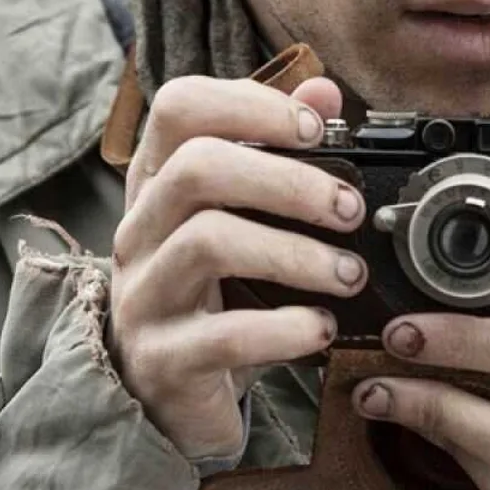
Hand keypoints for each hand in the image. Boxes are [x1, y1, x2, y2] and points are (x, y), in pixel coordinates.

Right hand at [108, 73, 368, 460]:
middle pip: (197, 167)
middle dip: (288, 181)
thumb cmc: (213, 294)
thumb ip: (278, 151)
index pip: (179, 106)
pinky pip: (223, 334)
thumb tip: (325, 91)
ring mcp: (143, 294)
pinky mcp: (163, 359)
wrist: (169, 398)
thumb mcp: (242, 219)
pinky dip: (284, 329)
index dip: (251, 103)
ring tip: (348, 274)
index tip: (317, 130)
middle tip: (350, 209)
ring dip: (295, 253)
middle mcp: (140, 230)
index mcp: (158, 183)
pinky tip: (321, 328)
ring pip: (208, 242)